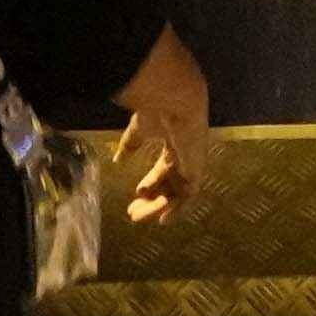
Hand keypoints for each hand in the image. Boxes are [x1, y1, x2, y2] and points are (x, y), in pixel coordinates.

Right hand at [117, 29, 212, 225]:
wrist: (176, 98)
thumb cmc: (154, 106)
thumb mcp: (138, 128)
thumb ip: (130, 143)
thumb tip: (117, 159)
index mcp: (172, 138)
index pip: (164, 164)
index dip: (151, 181)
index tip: (136, 193)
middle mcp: (184, 151)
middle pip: (170, 181)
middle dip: (152, 198)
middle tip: (131, 213)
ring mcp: (193, 159)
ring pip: (177, 191)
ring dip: (158, 206)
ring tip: (137, 216)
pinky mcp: (198, 166)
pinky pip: (189, 193)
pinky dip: (177, 207)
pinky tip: (161, 217)